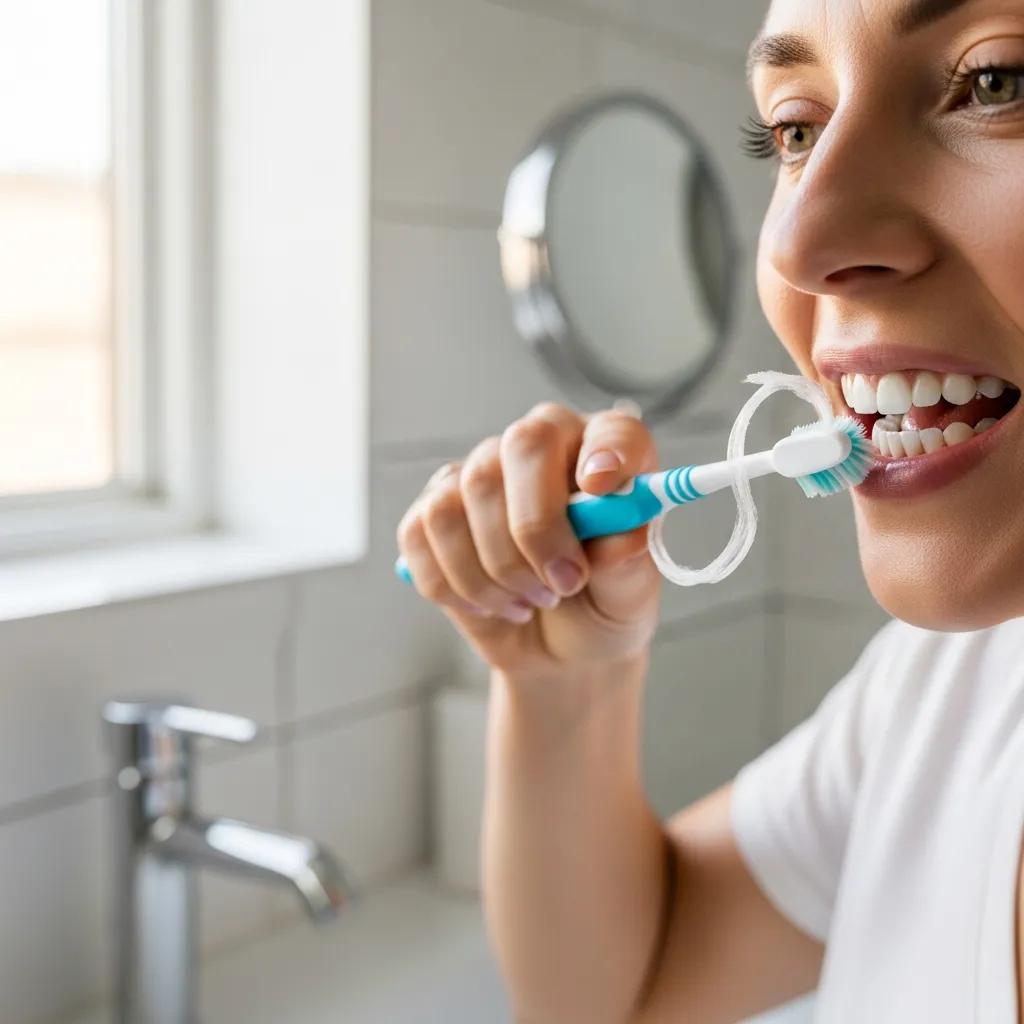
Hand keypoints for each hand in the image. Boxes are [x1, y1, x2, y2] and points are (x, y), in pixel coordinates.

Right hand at [396, 401, 662, 676]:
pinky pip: (419, 534)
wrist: (559, 651)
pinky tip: (490, 603)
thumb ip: (625, 560)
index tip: (600, 485)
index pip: (612, 432)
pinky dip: (454, 585)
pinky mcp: (432, 512)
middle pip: (521, 447)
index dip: (606, 452)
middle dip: (536, 527)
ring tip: (530, 602)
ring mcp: (480, 475)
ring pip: (460, 499)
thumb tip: (617, 534)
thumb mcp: (630, 596)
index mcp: (608, 456)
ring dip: (494, 570)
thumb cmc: (600, 607)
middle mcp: (540, 449)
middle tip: (563, 585)